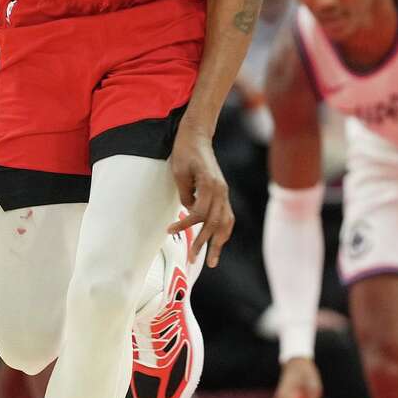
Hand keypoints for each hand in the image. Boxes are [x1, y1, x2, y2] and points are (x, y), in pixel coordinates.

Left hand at [167, 118, 233, 266]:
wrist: (197, 136)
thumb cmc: (185, 151)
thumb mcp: (178, 171)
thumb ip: (185, 193)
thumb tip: (189, 211)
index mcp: (209, 184)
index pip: (199, 213)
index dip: (185, 224)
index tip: (169, 230)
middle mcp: (221, 190)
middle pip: (214, 223)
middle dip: (204, 243)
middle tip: (191, 259)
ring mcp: (224, 192)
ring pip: (225, 223)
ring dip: (219, 243)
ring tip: (212, 260)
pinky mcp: (222, 193)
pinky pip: (227, 216)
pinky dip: (223, 231)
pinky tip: (218, 243)